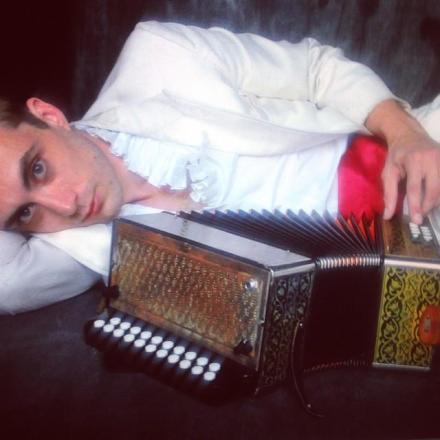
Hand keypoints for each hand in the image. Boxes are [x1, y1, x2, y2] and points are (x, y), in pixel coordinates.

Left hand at [366, 99, 439, 223]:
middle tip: (420, 218)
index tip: (416, 220)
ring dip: (436, 201)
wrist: (409, 135)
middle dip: (428, 206)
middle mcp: (432, 158)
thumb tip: (387, 215)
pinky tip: (433, 199)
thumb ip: (389, 193)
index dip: (416, 205)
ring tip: (425, 209)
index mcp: (413, 160)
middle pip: (434, 189)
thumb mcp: (388, 172)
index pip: (415, 187)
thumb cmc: (397, 155)